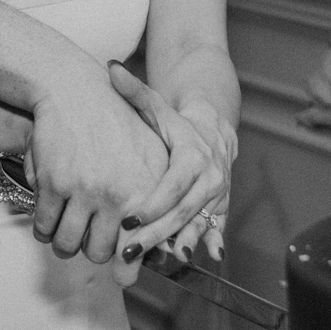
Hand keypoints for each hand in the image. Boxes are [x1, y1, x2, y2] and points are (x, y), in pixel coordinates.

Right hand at [26, 66, 168, 265]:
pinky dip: (43, 228)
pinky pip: (44, 226)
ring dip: (64, 244)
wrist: (76, 91)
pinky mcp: (54, 183)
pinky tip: (48, 218)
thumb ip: (156, 200)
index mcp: (145, 191)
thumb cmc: (116, 124)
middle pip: (99, 253)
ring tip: (64, 233)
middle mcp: (117, 195)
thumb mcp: (149, 157)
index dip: (127, 267)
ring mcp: (84, 190)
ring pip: (68, 245)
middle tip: (87, 238)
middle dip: (90, 250)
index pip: (138, 250)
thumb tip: (160, 250)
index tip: (121, 270)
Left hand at [107, 61, 234, 283]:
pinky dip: (207, 245)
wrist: (213, 129)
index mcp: (194, 156)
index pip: (173, 186)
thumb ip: (134, 91)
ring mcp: (217, 196)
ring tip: (156, 261)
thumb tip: (110, 68)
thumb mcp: (156, 106)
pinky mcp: (220, 209)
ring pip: (197, 225)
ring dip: (178, 245)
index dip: (152, 205)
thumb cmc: (175, 121)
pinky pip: (214, 230)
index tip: (129, 220)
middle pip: (183, 212)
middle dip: (156, 234)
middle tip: (129, 251)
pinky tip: (196, 260)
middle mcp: (211, 177)